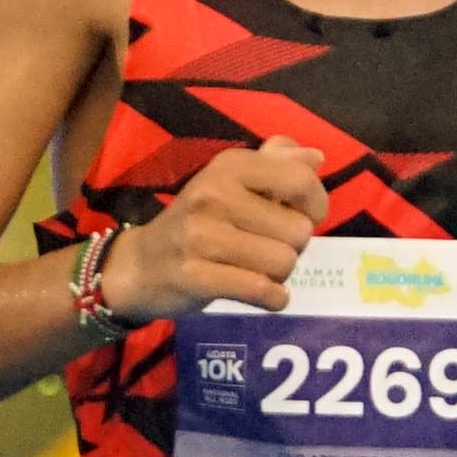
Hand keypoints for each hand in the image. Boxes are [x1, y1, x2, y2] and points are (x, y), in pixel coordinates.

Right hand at [107, 142, 322, 318]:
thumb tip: (316, 157)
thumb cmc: (196, 222)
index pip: (300, 180)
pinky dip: (273, 299)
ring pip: (284, 262)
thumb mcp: (230, 183)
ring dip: (280, 275)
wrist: (140, 266)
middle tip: (265, 248)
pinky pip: (262, 290)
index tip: (304, 217)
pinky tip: (263, 295)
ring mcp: (202, 236)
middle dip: (292, 246)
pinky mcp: (196, 276)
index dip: (316, 205)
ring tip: (256, 269)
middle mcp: (214, 194)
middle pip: (299, 230)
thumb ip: (275, 166)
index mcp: (228, 166)